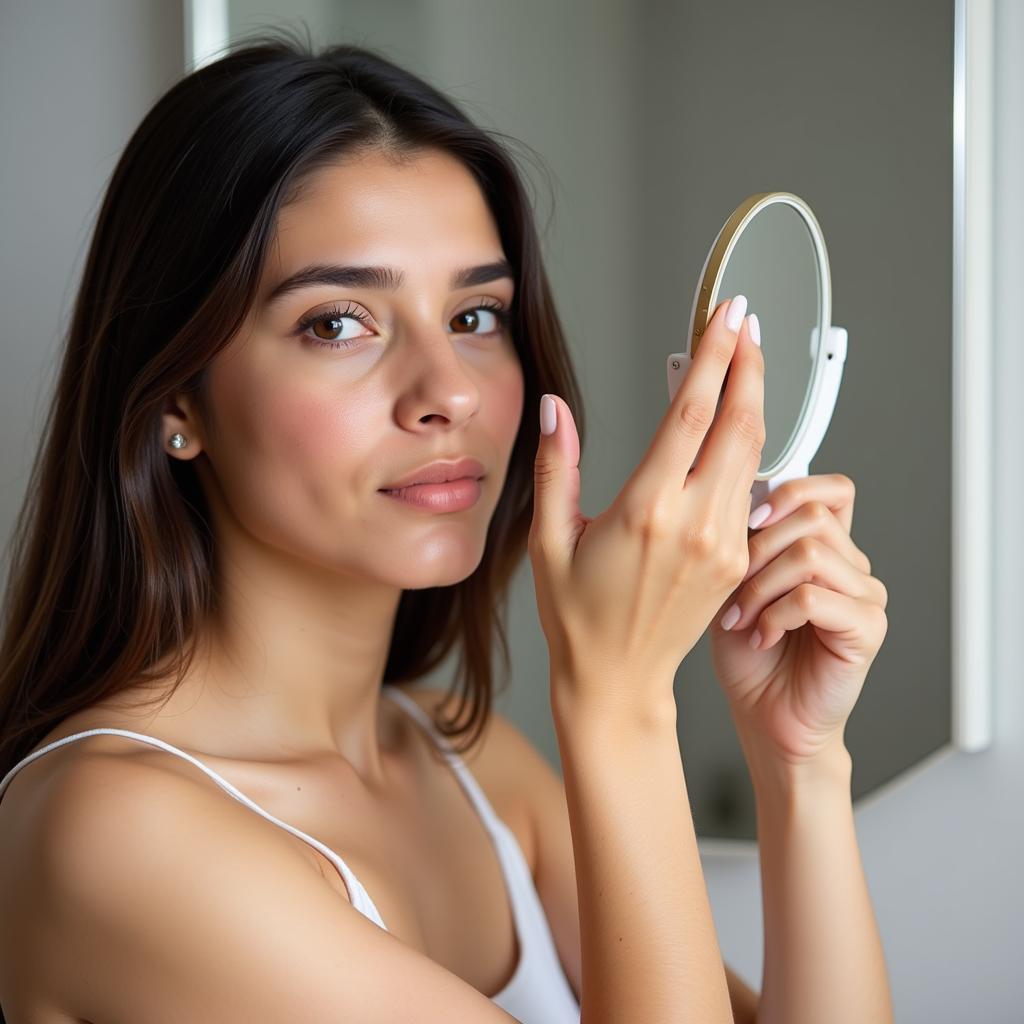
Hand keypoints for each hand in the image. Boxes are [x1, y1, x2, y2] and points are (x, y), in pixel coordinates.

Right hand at [528, 297, 763, 718]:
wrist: (618, 681)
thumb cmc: (577, 617)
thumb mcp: (550, 540)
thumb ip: (557, 467)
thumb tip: (556, 409)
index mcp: (647, 510)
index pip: (693, 412)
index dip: (714, 354)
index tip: (727, 314)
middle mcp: (694, 523)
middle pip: (739, 422)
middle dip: (750, 364)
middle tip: (750, 323)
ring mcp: (723, 543)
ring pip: (754, 452)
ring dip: (756, 400)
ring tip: (750, 360)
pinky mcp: (736, 559)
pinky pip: (751, 489)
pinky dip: (751, 446)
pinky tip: (742, 423)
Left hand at [709, 473, 888, 766]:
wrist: (764, 717)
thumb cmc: (748, 656)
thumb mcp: (734, 586)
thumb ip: (745, 542)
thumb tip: (740, 497)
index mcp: (825, 549)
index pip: (832, 490)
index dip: (791, 490)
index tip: (747, 516)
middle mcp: (851, 567)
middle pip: (812, 516)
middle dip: (757, 548)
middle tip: (730, 587)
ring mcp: (864, 596)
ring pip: (808, 554)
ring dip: (760, 586)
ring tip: (741, 619)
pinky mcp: (867, 628)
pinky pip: (814, 598)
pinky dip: (775, 615)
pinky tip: (762, 637)